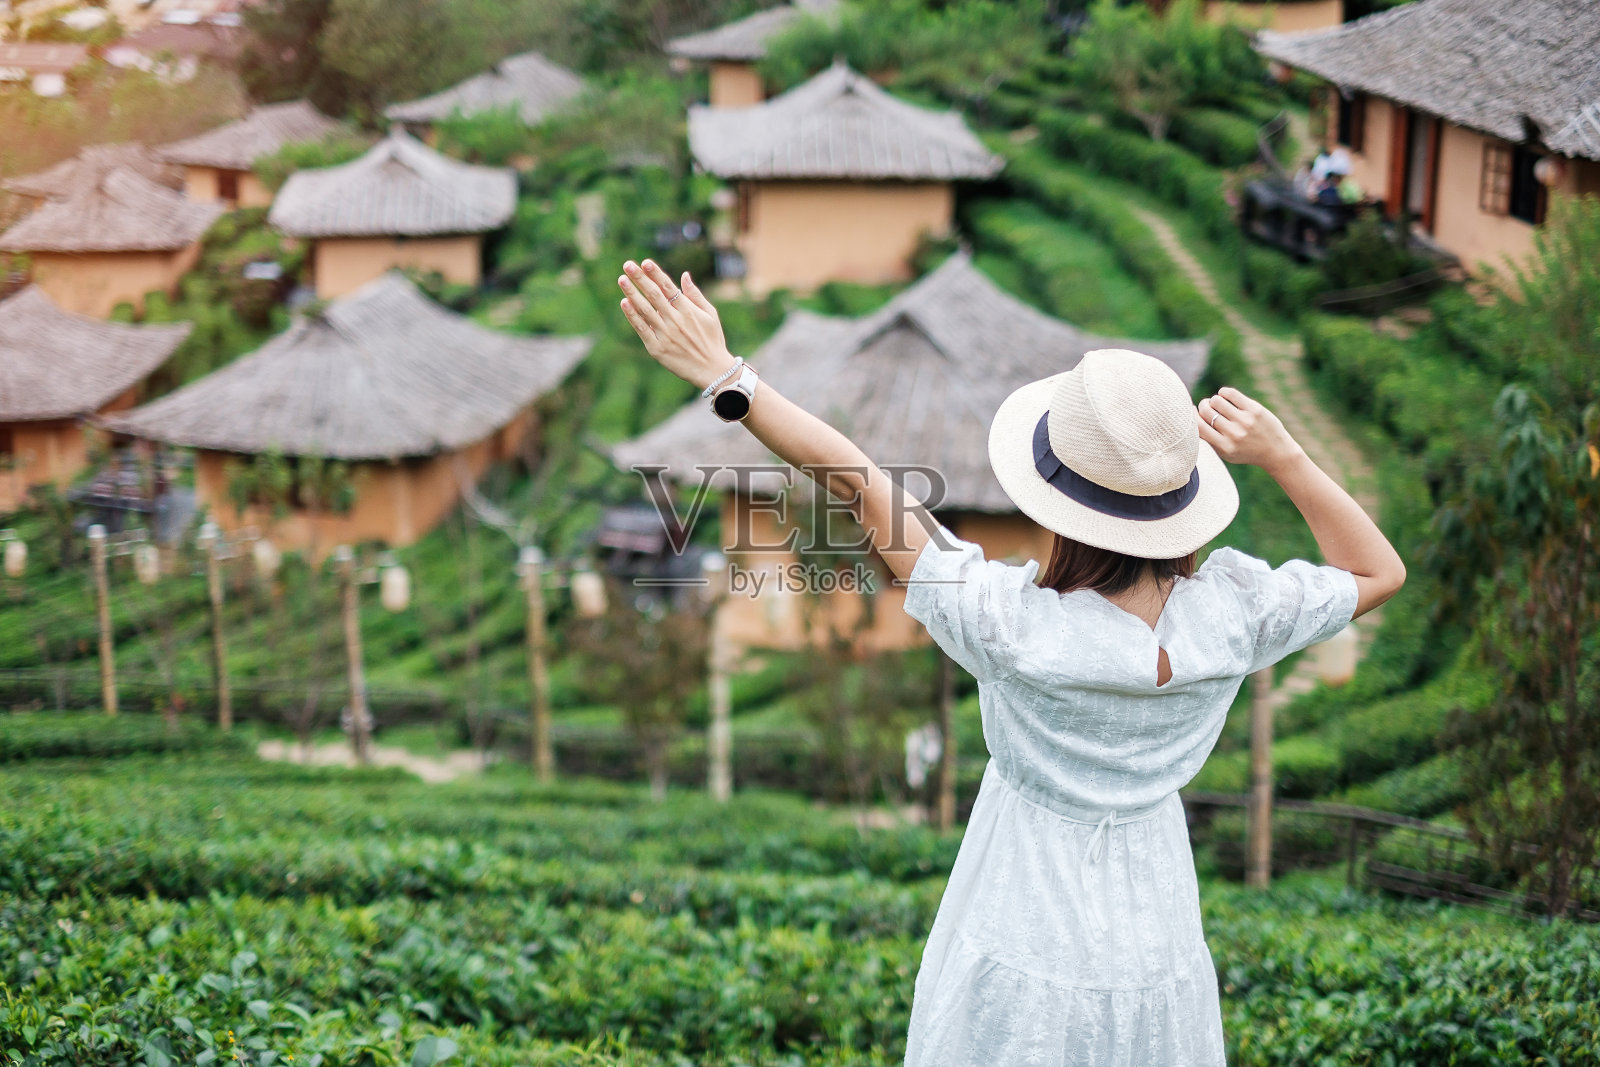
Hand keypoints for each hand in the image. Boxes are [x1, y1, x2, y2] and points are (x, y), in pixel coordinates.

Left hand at [617, 259, 736, 390]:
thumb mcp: (710, 315)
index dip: (656, 273)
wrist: (712, 371)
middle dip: (640, 278)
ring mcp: (665, 335)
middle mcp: (675, 320)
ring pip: (645, 310)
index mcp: (688, 310)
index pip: (668, 287)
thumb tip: (684, 275)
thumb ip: (695, 295)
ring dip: (632, 293)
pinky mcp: (657, 349)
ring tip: (622, 279)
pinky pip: (642, 329)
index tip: (645, 262)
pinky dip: (633, 316)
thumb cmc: (713, 340)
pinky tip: (624, 303)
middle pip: (654, 295)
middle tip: (627, 265)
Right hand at [1197, 387, 1303, 473]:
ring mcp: (1245, 421)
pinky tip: (1224, 396)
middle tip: (1206, 406)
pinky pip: (1231, 394)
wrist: (1276, 452)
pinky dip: (1223, 392)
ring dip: (1213, 400)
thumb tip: (1191, 415)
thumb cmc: (1246, 452)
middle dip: (1203, 406)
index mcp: (1224, 447)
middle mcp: (1233, 434)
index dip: (1191, 416)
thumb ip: (1209, 439)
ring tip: (1217, 403)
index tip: (1192, 411)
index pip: (1198, 427)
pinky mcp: (1255, 410)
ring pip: (1216, 400)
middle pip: (1206, 411)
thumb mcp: (1225, 453)